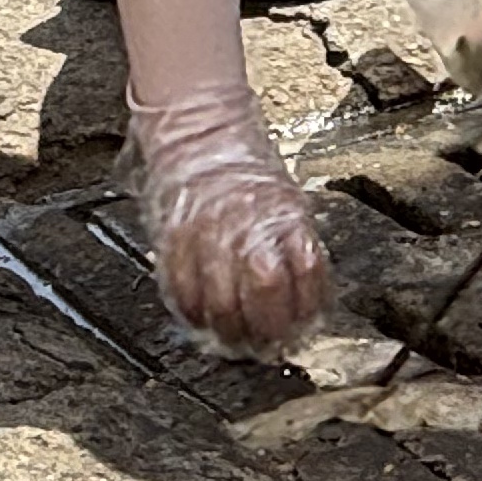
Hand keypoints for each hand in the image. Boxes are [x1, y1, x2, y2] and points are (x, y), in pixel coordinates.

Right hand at [126, 83, 329, 359]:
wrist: (200, 133)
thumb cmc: (247, 171)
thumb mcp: (288, 202)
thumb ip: (297, 248)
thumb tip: (308, 304)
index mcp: (285, 216)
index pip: (308, 273)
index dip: (308, 310)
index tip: (304, 330)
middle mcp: (247, 227)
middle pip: (264, 296)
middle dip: (270, 331)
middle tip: (269, 347)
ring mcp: (208, 236)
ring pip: (221, 306)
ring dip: (231, 333)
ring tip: (236, 342)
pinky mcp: (174, 242)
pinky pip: (182, 294)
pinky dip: (193, 315)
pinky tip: (203, 321)